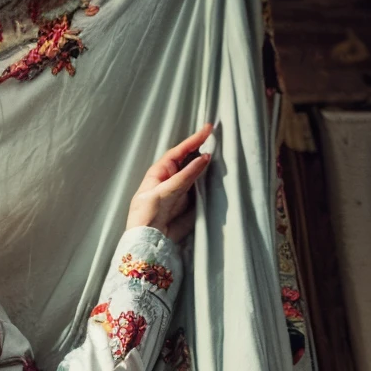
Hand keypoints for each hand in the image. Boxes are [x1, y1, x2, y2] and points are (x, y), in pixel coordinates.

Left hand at [126, 123, 212, 242]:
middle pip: (189, 160)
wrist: (148, 241)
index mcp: (160, 172)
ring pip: (198, 174)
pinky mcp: (190, 204)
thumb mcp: (164, 192)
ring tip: (223, 154)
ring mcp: (182, 191)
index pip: (179, 152)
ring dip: (208, 166)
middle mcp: (172, 179)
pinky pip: (203, 189)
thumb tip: (204, 158)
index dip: (193, 140)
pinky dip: (211, 182)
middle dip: (202, 149)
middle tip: (219, 137)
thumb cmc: (146, 215)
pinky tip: (220, 176)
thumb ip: (185, 176)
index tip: (208, 129)